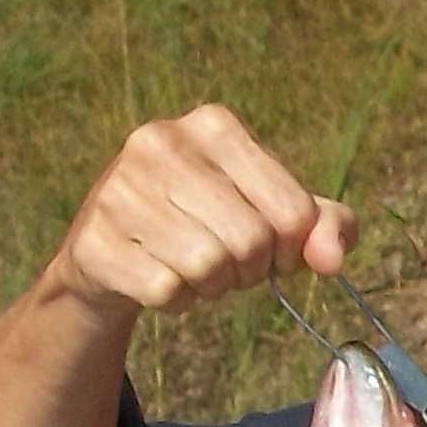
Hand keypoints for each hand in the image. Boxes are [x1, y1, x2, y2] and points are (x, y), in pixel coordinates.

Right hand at [35, 105, 353, 323]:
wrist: (112, 251)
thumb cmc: (207, 225)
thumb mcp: (273, 214)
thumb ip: (323, 227)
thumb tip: (333, 260)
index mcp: (214, 126)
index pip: (294, 212)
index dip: (293, 249)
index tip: (273, 251)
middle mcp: (160, 142)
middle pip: (252, 241)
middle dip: (250, 270)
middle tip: (226, 263)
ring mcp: (119, 187)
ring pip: (207, 267)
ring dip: (211, 286)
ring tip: (190, 267)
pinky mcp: (94, 237)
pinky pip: (165, 290)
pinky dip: (174, 300)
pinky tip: (157, 275)